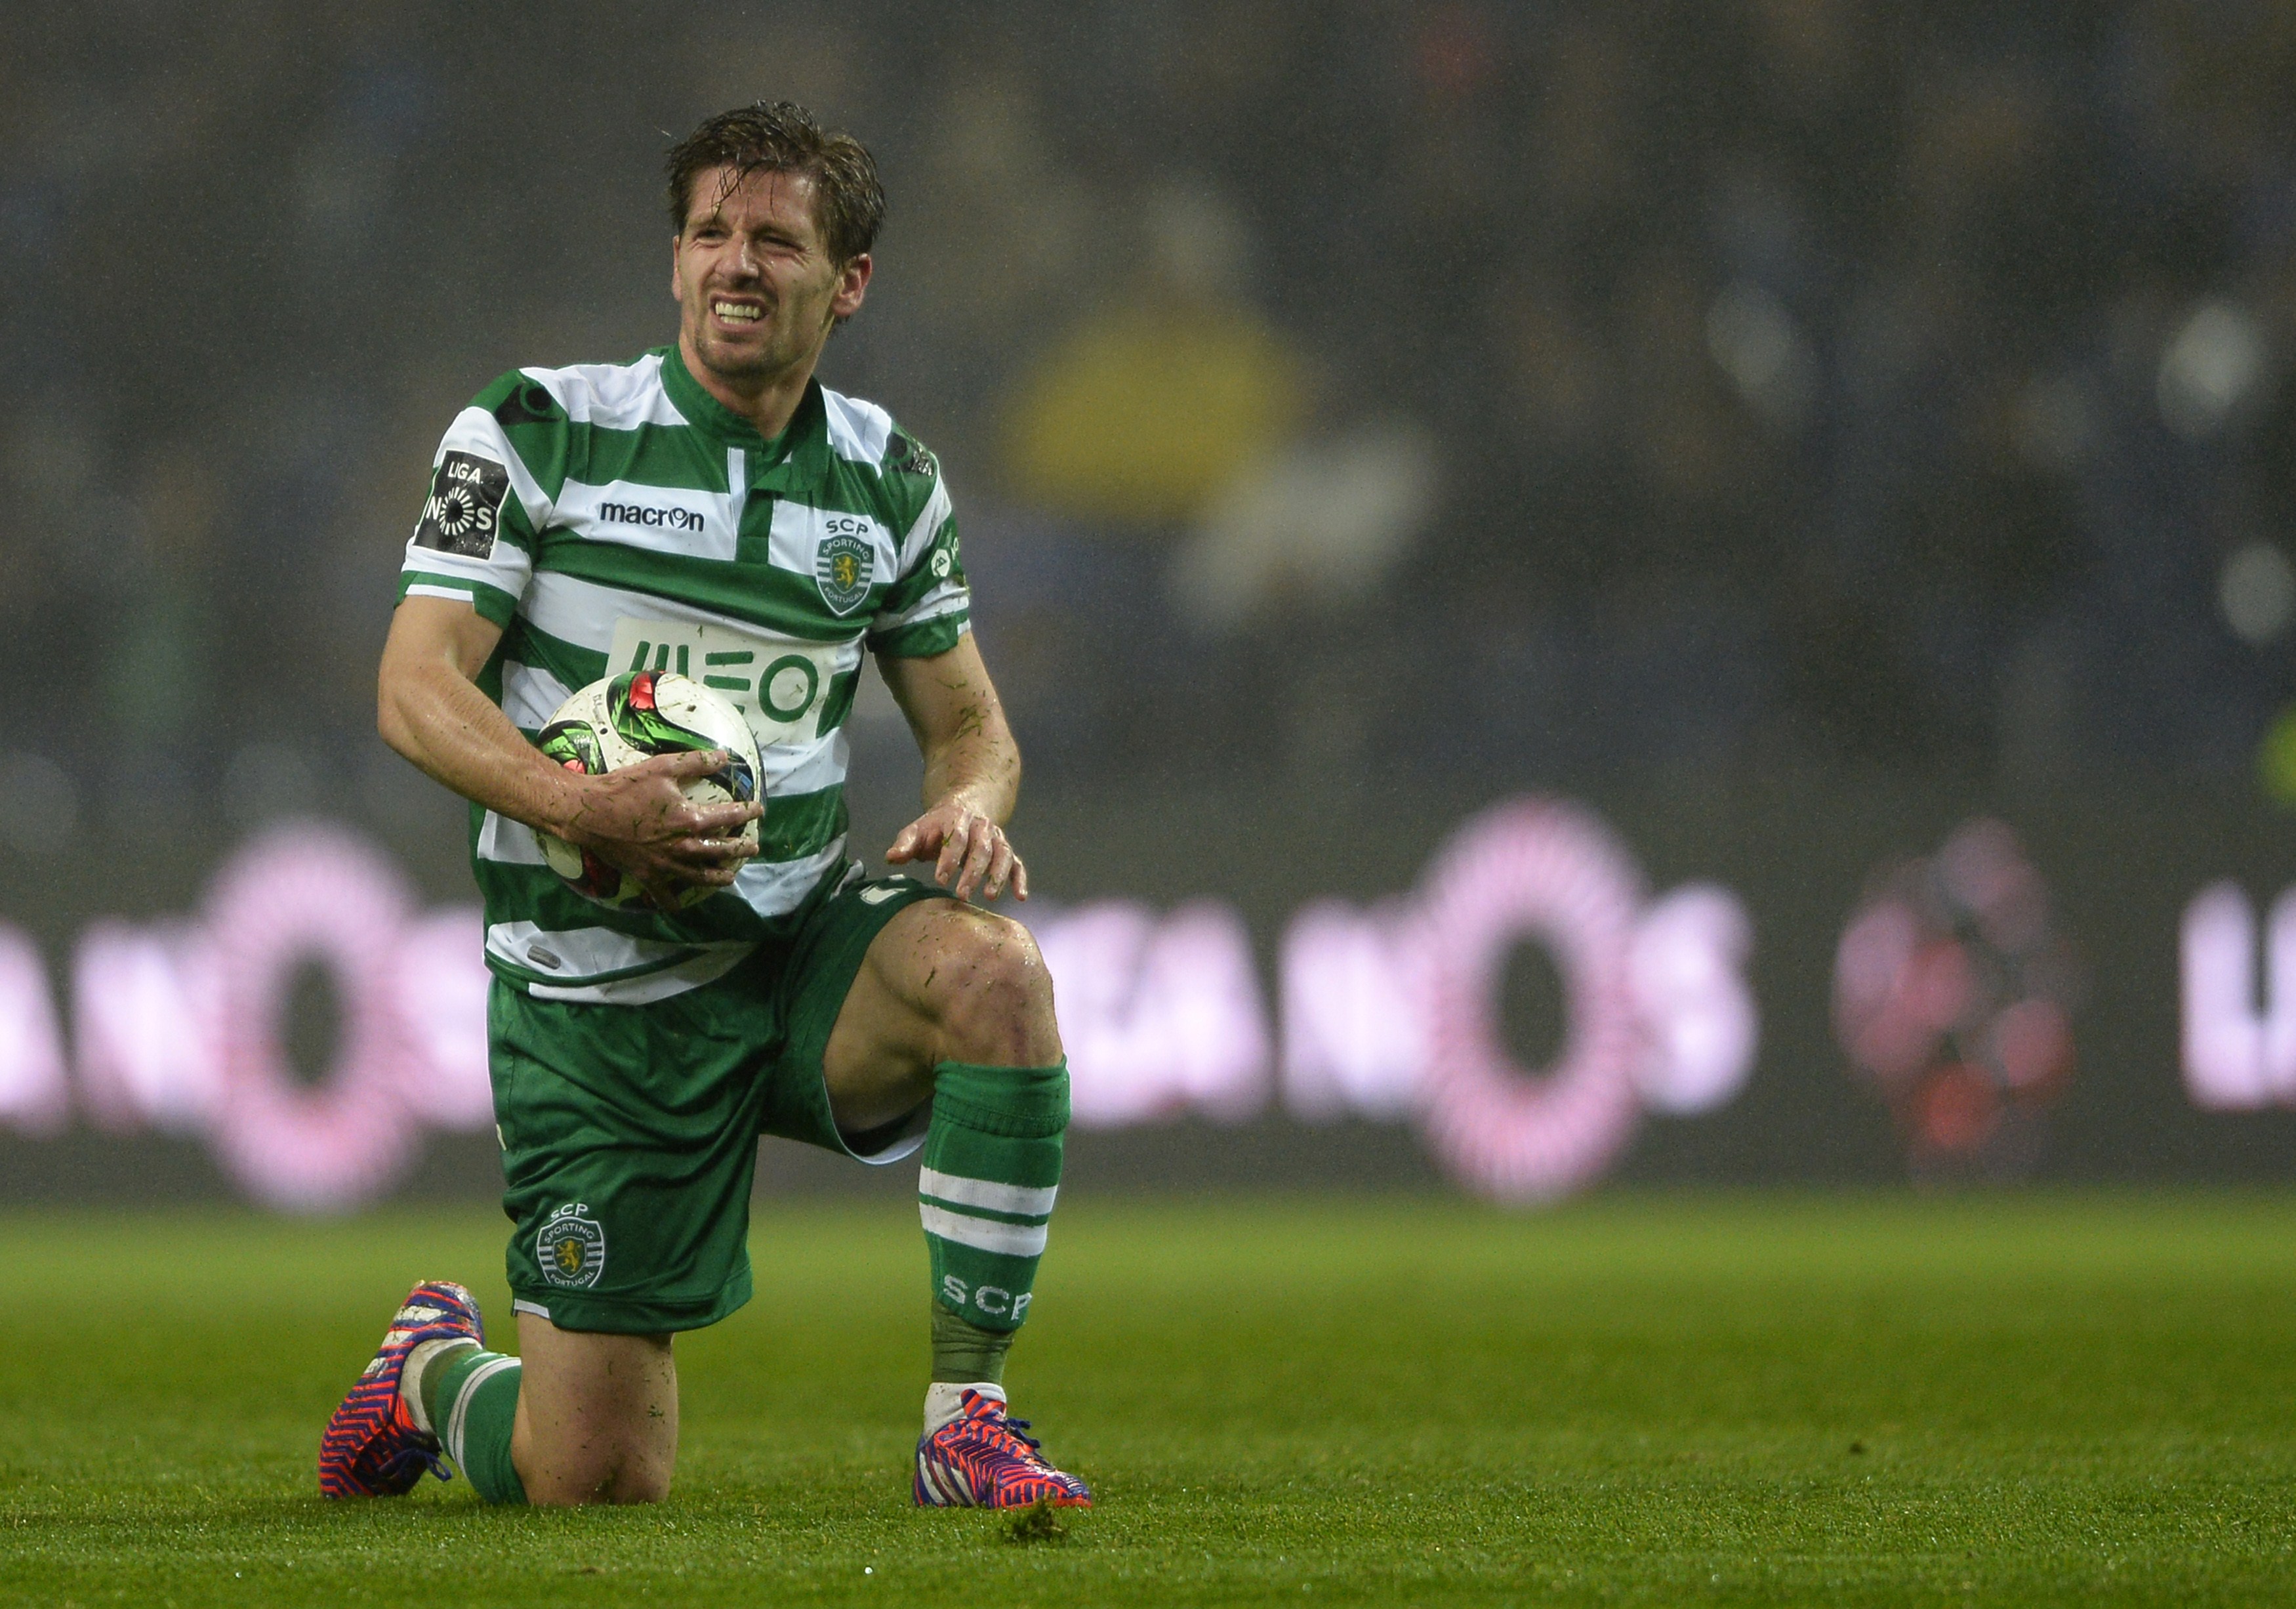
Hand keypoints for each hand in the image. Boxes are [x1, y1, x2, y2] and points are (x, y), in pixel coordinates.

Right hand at [551, 749, 762, 908]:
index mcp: (690, 819)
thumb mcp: (662, 767)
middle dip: (740, 849)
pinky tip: (679, 905)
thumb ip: (696, 762)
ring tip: (730, 877)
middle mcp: (683, 846)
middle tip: (753, 848)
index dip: (746, 812)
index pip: (728, 816)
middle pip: (720, 850)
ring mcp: (665, 864)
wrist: (589, 812)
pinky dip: (672, 901)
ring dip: (718, 877)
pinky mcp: (647, 875)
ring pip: (699, 876)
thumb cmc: (626, 787)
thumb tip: (724, 757)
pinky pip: (663, 894)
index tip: (758, 810)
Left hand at [886, 795, 1027, 901]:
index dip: (949, 859)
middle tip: (962, 895)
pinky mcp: (1005, 850)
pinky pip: (1016, 864)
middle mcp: (981, 827)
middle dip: (972, 873)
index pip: (956, 838)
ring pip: (1002, 855)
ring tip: (989, 897)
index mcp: (957, 819)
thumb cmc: (936, 826)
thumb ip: (905, 844)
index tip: (940, 880)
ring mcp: (996, 837)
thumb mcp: (917, 829)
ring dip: (997, 876)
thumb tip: (891, 857)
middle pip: (981, 849)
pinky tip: (1020, 896)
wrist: (964, 807)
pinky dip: (1019, 879)